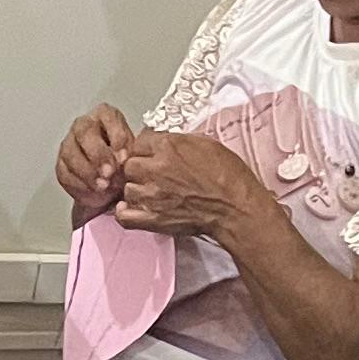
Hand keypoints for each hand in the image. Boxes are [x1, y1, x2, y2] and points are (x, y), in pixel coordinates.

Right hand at [56, 104, 134, 215]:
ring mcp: (69, 144)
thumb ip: (129, 154)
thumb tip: (122, 160)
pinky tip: (93, 192)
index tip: (124, 158)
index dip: (116, 138)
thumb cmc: (124, 164)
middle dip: (98, 154)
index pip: (108, 117)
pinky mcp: (61, 165)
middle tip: (109, 172)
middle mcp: (84, 125)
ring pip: (71, 154)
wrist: (111, 187)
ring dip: (87, 172)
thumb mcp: (133, 156)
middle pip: (85, 133)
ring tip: (103, 186)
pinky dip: (80, 185)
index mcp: (105, 115)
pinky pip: (65, 174)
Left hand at [110, 127, 273, 246]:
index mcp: (169, 146)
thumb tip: (167, 142)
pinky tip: (132, 209)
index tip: (150, 154)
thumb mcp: (205, 143)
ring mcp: (152, 195)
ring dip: (135, 190)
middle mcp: (156, 169)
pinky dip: (125, 213)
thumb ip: (179, 141)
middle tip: (149, 174)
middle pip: (129, 165)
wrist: (234, 207)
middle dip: (138, 168)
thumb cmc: (227, 176)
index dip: (145, 148)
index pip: (141, 140)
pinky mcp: (153, 219)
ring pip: (127, 189)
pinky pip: (124, 217)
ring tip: (148, 193)